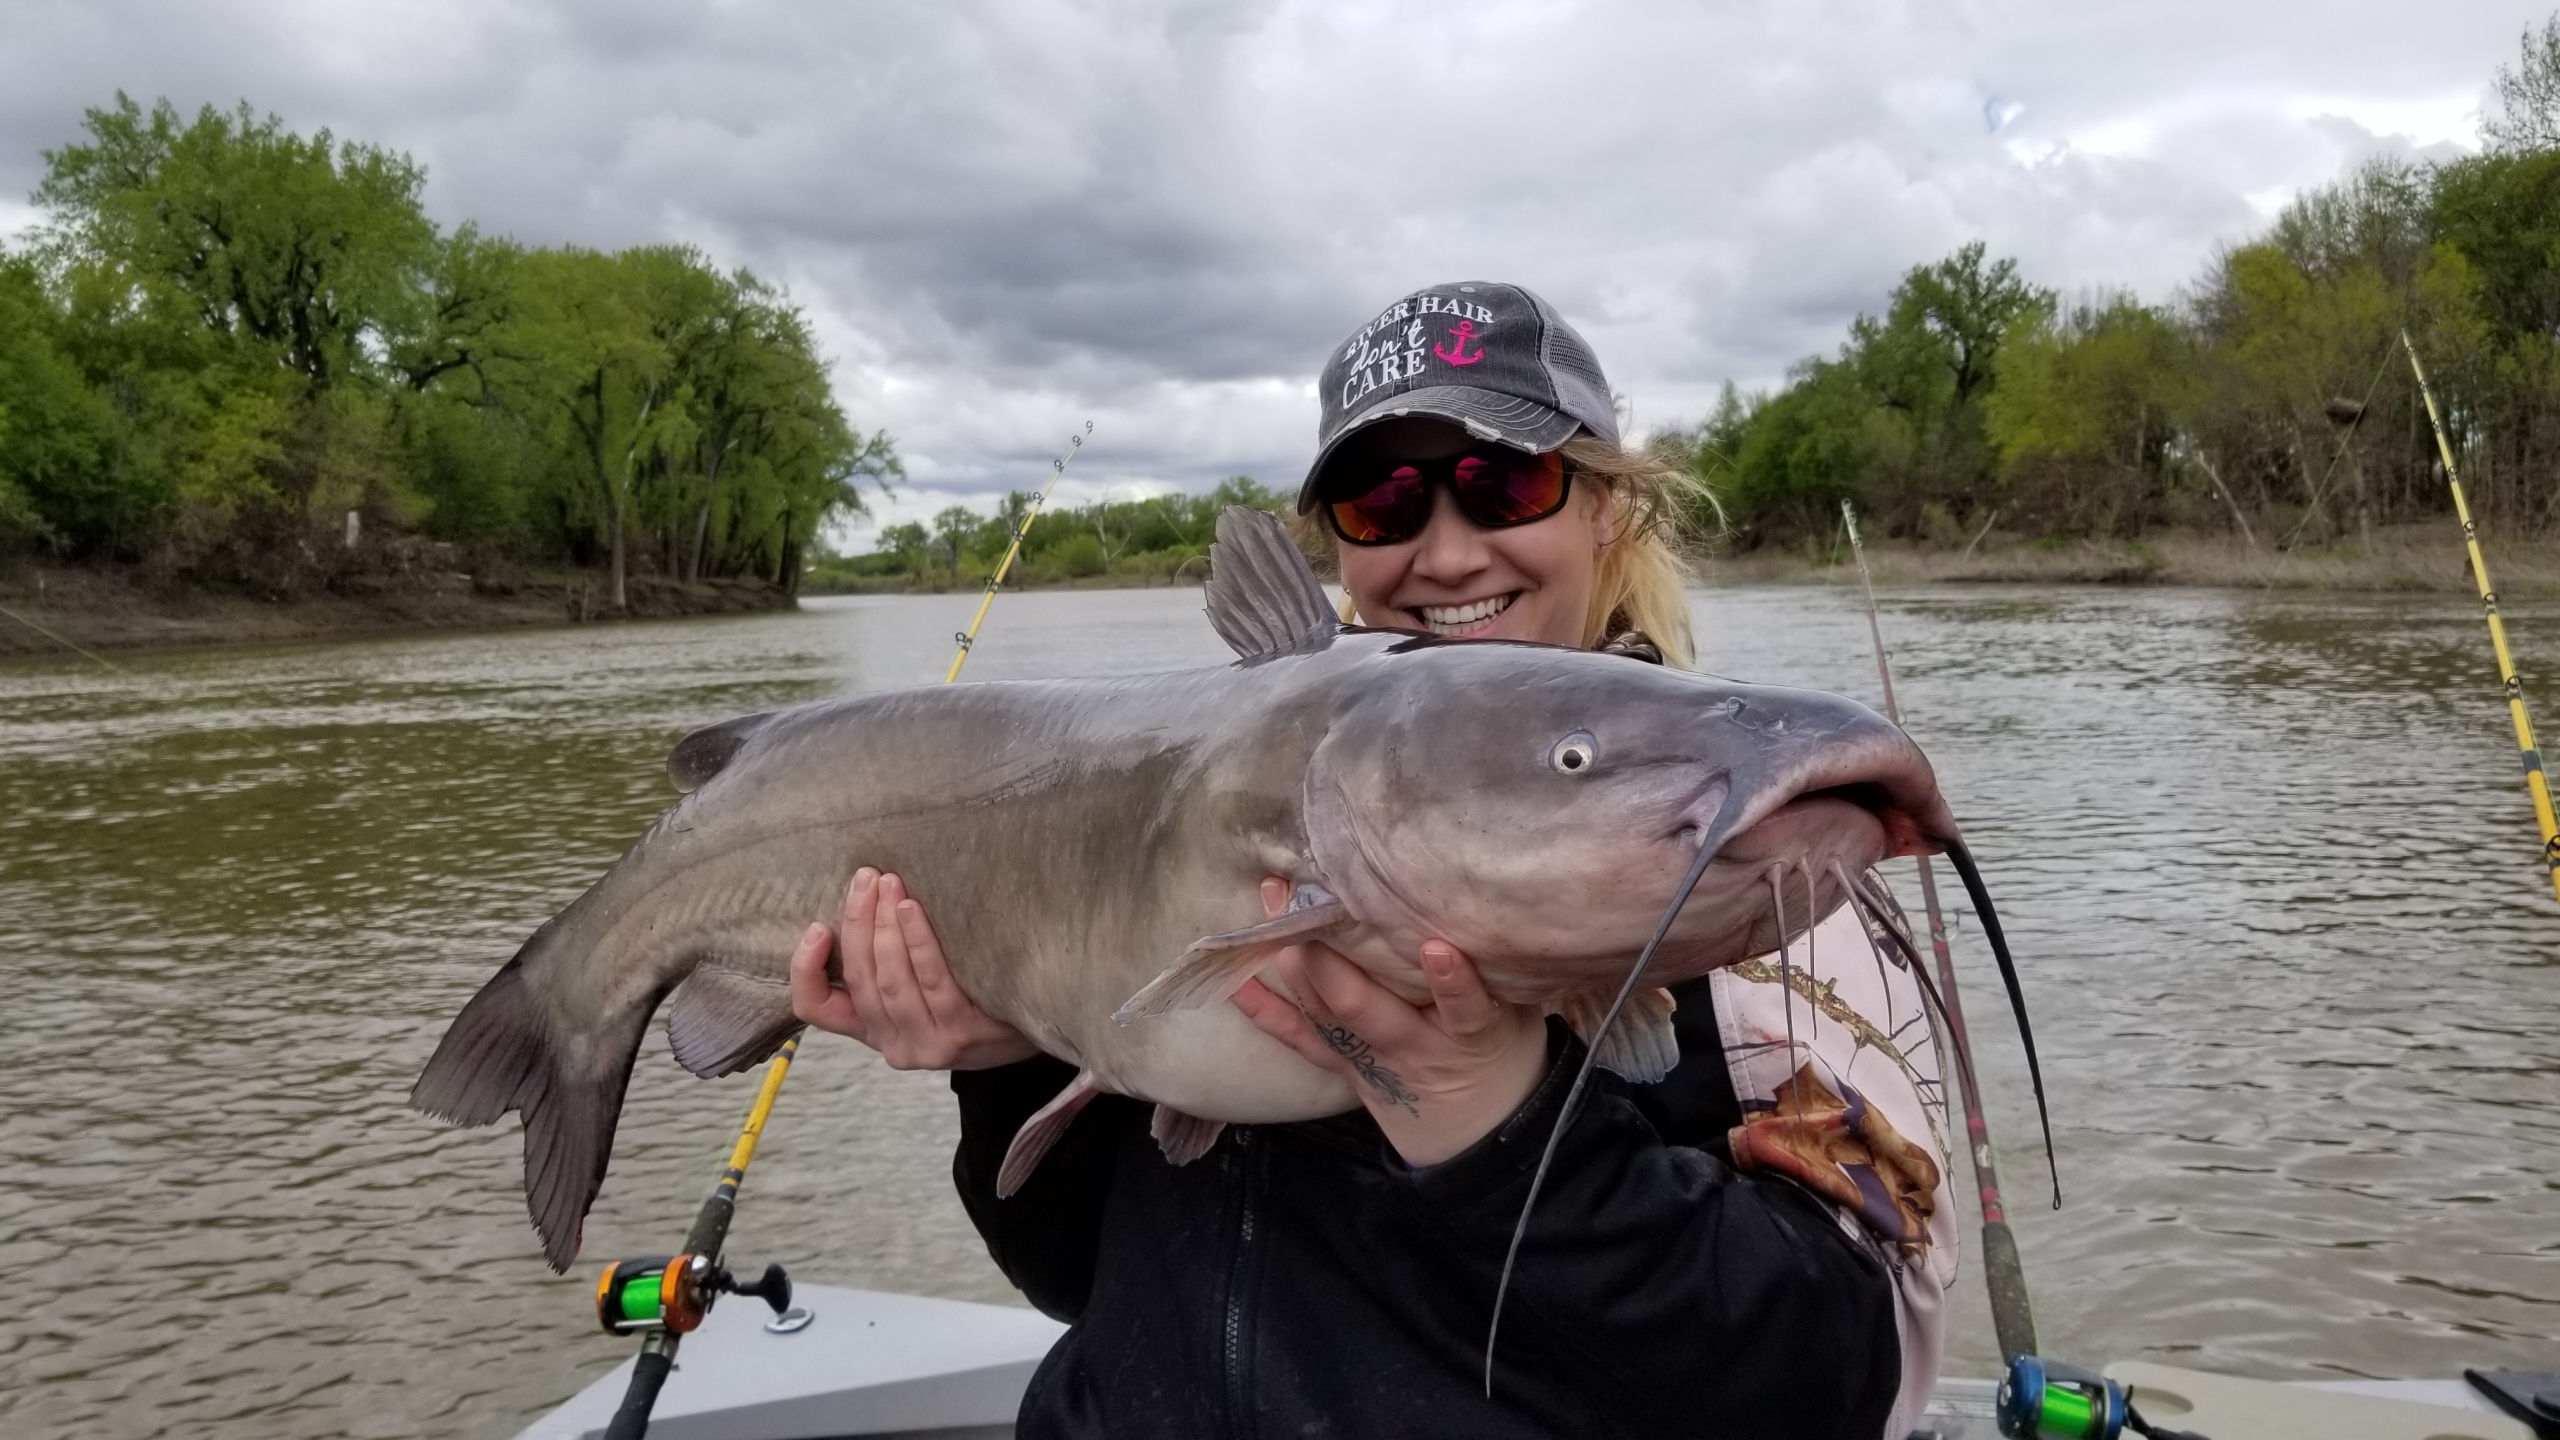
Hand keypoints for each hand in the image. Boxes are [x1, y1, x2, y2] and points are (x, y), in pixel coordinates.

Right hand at [788, 867, 1039, 1070]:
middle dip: (857, 922)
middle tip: (865, 878)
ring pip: (890, 980)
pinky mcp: (960, 1034)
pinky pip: (931, 980)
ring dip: (884, 926)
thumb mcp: (919, 991)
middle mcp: (894, 1045)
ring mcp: (927, 1044)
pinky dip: (917, 941)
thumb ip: (887, 963)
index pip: (816, 1009)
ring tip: (887, 883)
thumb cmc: (971, 996)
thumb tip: (862, 896)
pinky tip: (912, 909)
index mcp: (872, 1031)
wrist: (1034, 1027)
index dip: (805, 969)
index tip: (817, 926)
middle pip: (859, 980)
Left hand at [1230, 878, 1548, 1166]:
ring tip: (1271, 904)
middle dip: (1328, 955)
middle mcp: (1412, 1047)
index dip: (1452, 982)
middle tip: (1304, 898)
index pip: (1466, 1008)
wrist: (1480, 1135)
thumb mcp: (1518, 1014)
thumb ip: (1498, 969)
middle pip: (1365, 1008)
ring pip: (1325, 1014)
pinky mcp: (1344, 1067)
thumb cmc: (1501, 1053)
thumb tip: (1480, 899)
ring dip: (1293, 961)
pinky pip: (1300, 1039)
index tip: (1437, 949)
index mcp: (1470, 1034)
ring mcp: (1370, 1060)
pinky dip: (1266, 1009)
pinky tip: (1237, 979)